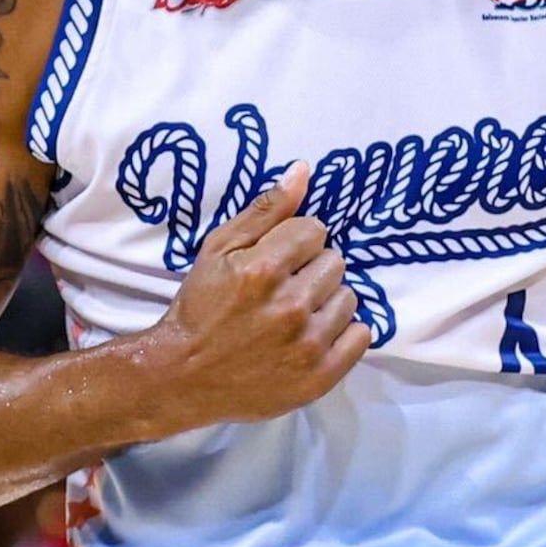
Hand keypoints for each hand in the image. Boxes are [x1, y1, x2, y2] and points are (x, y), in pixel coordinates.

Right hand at [136, 163, 368, 424]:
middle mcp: (290, 306)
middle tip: (285, 289)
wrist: (184, 376)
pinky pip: (361, 336)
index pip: (315, 231)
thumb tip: (303, 171)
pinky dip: (343, 333)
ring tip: (297, 314)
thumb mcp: (219, 249)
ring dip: (327, 301)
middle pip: (335, 262)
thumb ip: (264, 210)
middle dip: (311, 270)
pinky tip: (315, 335)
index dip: (296, 242)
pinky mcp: (320, 376)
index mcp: (263, 269)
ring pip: (349, 297)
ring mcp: (307, 345)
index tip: (278, 260)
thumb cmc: (201, 307)